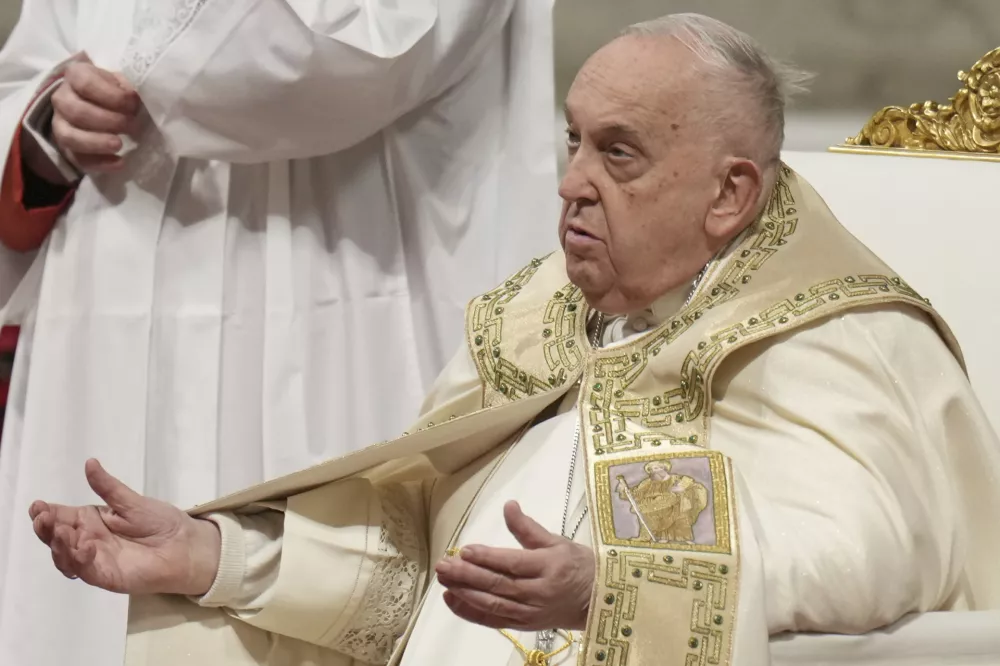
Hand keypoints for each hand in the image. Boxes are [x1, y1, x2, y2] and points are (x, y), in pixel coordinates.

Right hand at [28, 459, 220, 596]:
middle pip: (56, 537)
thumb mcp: (132, 501)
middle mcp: (86, 540)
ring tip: (62, 531)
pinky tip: (85, 546)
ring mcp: (93, 559)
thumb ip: (109, 487)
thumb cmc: (159, 522)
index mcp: (90, 520)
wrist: (184, 545)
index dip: (45, 512)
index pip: (60, 516)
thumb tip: (90, 463)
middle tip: (43, 518)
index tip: (38, 505)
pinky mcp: (104, 576)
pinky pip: (85, 570)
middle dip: (45, 528)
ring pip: (64, 556)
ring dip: (58, 545)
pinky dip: (80, 560)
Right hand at [49, 56, 140, 173]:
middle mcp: (62, 99)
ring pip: (70, 137)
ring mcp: (60, 125)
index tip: (133, 104)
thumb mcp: (119, 81)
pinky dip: (99, 163)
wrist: (94, 102)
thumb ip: (126, 87)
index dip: (112, 96)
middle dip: (107, 121)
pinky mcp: (66, 148)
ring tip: (119, 144)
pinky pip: (77, 159)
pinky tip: (119, 163)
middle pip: (77, 112)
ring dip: (96, 143)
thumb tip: (135, 98)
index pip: (86, 84)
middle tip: (131, 125)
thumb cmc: (110, 90)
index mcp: (75, 76)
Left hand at [435, 501, 594, 630]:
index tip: (465, 550)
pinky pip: (493, 620)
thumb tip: (508, 505)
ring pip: (493, 604)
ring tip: (444, 579)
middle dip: (468, 575)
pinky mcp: (523, 625)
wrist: (599, 601)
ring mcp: (529, 612)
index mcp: (549, 567)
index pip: (513, 564)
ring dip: (465, 592)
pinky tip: (453, 599)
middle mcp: (538, 593)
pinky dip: (471, 612)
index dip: (488, 558)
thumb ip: (528, 527)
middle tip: (444, 565)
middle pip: (498, 585)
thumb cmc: (578, 566)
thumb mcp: (557, 541)